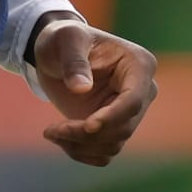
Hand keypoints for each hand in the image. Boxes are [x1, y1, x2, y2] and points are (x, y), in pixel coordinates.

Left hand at [33, 17, 159, 166]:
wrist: (56, 53)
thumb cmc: (64, 39)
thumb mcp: (66, 39)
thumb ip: (73, 61)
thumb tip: (81, 87)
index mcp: (139, 66)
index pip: (133, 100)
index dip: (112, 117)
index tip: (87, 126)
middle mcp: (141, 93)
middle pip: (123, 127)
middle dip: (86, 134)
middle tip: (52, 130)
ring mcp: (128, 113)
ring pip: (113, 144)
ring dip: (80, 145)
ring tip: (51, 132)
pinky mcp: (112, 128)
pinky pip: (104, 152)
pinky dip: (81, 152)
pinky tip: (59, 139)